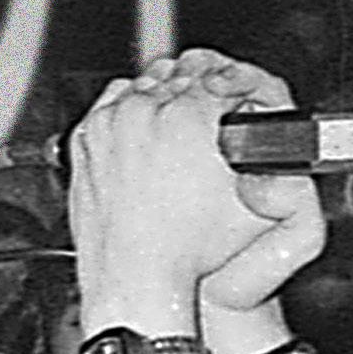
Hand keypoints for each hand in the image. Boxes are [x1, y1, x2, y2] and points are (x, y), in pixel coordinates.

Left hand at [69, 49, 321, 328]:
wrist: (137, 278)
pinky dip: (128, 109)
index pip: (221, 78)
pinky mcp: (87, 139)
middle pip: (182, 76)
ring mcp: (111, 124)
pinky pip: (112, 105)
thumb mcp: (249, 198)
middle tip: (211, 111)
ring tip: (178, 124)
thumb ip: (262, 152)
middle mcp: (145, 112)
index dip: (235, 87)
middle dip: (200, 88)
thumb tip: (266, 126)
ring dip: (164, 95)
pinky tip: (144, 132)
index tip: (237, 97)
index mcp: (188, 118)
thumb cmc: (188, 250)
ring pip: (145, 85)